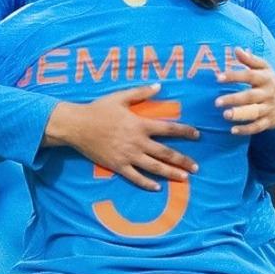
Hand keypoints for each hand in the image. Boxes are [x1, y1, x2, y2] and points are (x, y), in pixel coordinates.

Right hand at [44, 83, 198, 191]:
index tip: (197, 135)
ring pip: (155, 167)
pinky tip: (157, 187)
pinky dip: (147, 183)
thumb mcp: (119, 97)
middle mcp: (137, 142)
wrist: (77, 126)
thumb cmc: (98, 109)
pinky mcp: (117, 166)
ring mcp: (128, 156)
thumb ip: (141, 92)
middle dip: (183, 160)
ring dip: (171, 173)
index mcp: (140, 124)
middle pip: (166, 152)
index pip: (168, 129)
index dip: (185, 132)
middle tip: (196, 167)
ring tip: (185, 178)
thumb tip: (159, 86)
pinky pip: (135, 177)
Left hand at [216, 47, 274, 134]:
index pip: (249, 76)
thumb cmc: (272, 82)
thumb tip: (237, 49)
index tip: (218, 78)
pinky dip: (246, 130)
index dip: (234, 76)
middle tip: (217, 102)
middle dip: (234, 99)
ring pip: (254, 112)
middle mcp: (267, 94)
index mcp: (265, 79)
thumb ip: (250, 60)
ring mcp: (268, 109)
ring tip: (225, 115)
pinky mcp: (269, 122)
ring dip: (240, 114)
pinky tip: (233, 130)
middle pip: (250, 96)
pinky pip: (258, 127)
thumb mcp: (265, 68)